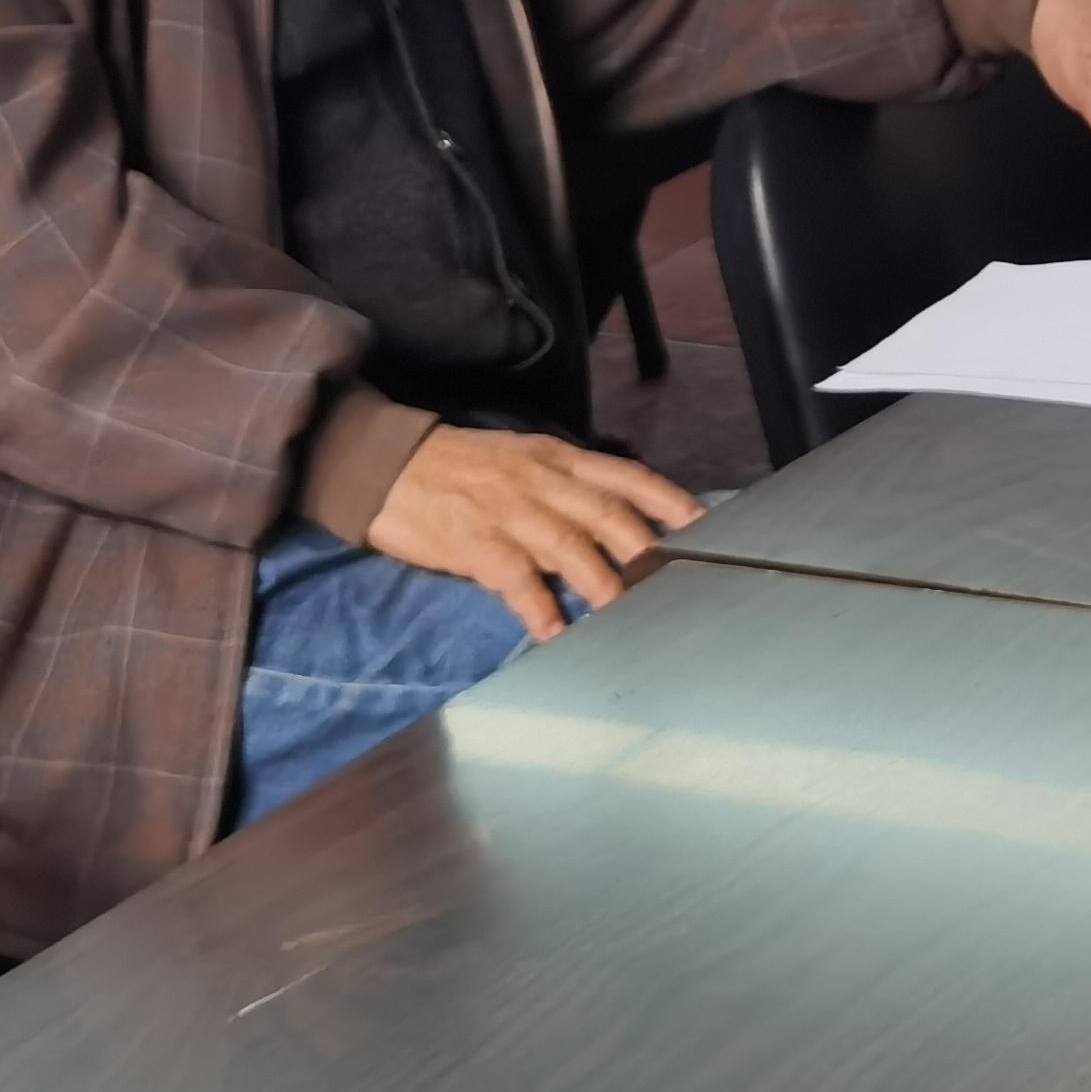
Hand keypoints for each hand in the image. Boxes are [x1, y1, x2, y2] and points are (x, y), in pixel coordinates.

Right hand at [366, 424, 703, 642]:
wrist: (386, 464)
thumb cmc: (462, 467)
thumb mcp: (525, 458)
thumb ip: (569, 485)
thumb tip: (616, 517)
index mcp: (559, 459)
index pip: (627, 477)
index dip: (668, 501)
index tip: (704, 525)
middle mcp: (543, 482)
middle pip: (608, 515)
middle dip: (646, 549)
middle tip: (677, 581)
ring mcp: (510, 512)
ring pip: (570, 548)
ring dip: (603, 585)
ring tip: (627, 617)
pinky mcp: (475, 543)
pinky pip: (514, 578)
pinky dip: (537, 607)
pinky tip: (554, 633)